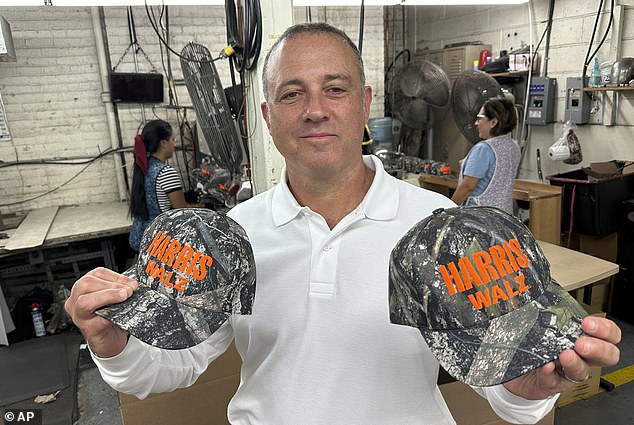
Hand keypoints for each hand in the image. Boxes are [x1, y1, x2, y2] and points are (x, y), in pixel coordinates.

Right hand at [64, 267, 137, 357]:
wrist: (111, 339)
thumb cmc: (112, 317)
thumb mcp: (114, 298)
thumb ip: (119, 288)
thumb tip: (131, 283)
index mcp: (82, 289)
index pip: (95, 274)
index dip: (115, 276)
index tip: (130, 282)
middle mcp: (75, 301)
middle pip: (86, 284)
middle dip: (111, 285)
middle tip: (128, 290)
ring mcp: (79, 316)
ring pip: (85, 301)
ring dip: (108, 296)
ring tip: (124, 297)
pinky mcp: (87, 329)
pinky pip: (96, 319)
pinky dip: (110, 314)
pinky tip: (120, 312)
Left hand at [503, 316, 620, 399]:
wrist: (518, 370)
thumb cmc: (535, 344)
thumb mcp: (546, 327)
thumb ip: (551, 315)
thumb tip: (545, 295)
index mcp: (584, 339)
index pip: (609, 335)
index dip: (605, 330)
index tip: (588, 323)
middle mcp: (581, 357)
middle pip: (606, 356)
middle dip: (597, 348)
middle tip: (581, 343)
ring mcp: (567, 372)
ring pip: (582, 371)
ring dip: (574, 362)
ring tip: (565, 355)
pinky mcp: (552, 383)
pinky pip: (554, 381)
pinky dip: (550, 373)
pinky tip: (546, 366)